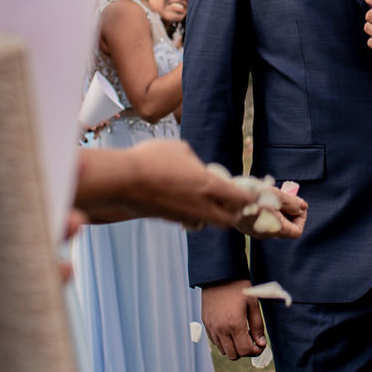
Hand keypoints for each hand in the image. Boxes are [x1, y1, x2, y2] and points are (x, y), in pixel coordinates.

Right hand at [75, 141, 248, 227]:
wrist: (123, 180)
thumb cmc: (152, 159)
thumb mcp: (180, 149)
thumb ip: (195, 161)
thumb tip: (196, 168)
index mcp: (209, 186)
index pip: (241, 200)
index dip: (248, 198)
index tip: (249, 193)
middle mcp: (201, 206)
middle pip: (227, 220)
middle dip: (232, 212)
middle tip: (228, 200)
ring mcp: (183, 216)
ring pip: (206, 222)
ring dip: (209, 214)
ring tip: (202, 199)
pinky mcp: (168, 220)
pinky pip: (187, 220)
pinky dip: (190, 214)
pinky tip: (181, 200)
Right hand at [202, 280, 267, 359]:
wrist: (218, 276)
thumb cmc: (238, 288)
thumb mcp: (252, 304)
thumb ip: (257, 326)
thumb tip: (260, 343)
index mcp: (235, 324)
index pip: (245, 351)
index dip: (255, 352)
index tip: (260, 345)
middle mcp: (221, 329)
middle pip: (233, 355)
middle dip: (245, 352)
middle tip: (252, 341)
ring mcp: (211, 328)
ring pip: (223, 351)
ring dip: (234, 348)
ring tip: (241, 335)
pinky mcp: (206, 324)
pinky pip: (215, 342)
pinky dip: (224, 342)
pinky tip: (231, 331)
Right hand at [235, 184, 308, 239]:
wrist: (222, 196)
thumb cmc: (250, 195)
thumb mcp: (275, 194)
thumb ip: (292, 202)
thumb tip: (303, 207)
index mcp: (274, 230)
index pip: (297, 231)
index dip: (300, 217)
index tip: (295, 203)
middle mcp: (264, 234)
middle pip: (285, 226)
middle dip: (287, 209)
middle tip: (283, 194)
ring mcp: (253, 231)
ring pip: (272, 222)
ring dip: (276, 208)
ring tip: (270, 193)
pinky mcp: (244, 225)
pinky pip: (261, 220)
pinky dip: (265, 209)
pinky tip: (259, 197)